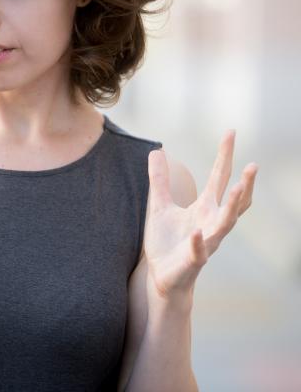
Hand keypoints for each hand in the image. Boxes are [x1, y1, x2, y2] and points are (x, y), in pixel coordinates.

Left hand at [144, 130, 257, 305]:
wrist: (162, 277)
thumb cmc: (167, 242)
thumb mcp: (159, 205)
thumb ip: (159, 180)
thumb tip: (156, 150)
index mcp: (204, 207)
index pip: (219, 177)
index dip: (225, 155)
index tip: (231, 132)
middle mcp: (210, 222)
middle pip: (232, 200)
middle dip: (244, 183)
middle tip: (253, 165)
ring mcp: (205, 242)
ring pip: (225, 225)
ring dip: (232, 207)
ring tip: (239, 188)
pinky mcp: (193, 260)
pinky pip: (200, 251)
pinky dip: (200, 242)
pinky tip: (197, 232)